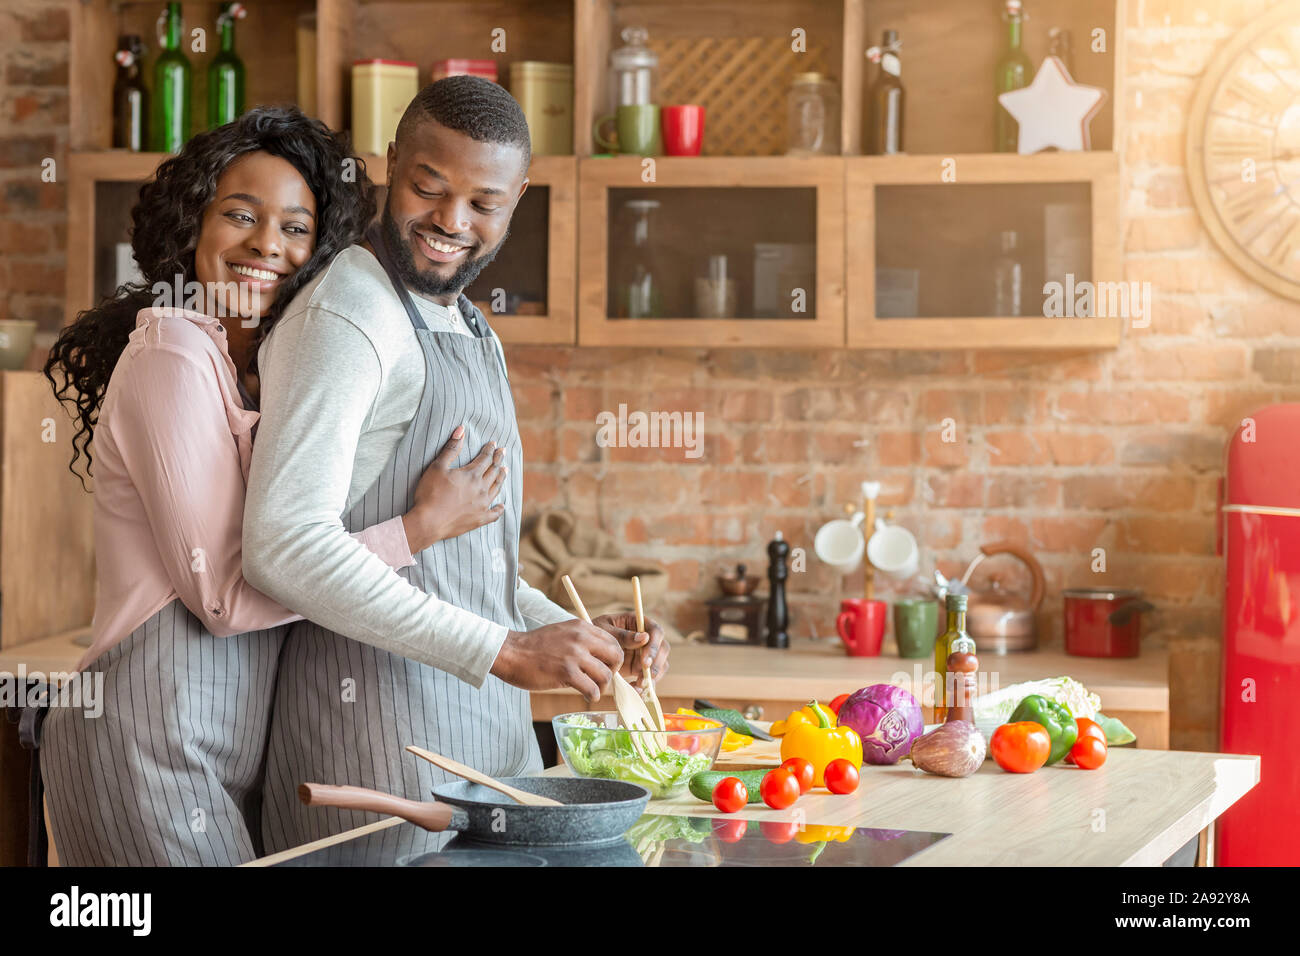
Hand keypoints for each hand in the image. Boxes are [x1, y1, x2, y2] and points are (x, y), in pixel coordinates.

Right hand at [402, 425, 505, 552]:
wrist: (428, 522)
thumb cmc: (430, 493)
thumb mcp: (437, 467)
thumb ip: (451, 448)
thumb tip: (462, 429)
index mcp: (472, 474)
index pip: (485, 458)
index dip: (489, 449)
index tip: (494, 443)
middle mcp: (481, 488)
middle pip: (494, 471)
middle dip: (498, 459)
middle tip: (502, 452)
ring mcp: (482, 505)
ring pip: (496, 488)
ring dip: (501, 478)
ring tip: (504, 470)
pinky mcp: (480, 519)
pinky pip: (494, 513)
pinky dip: (499, 509)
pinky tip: (502, 505)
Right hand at [489, 620, 624, 702]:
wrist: (510, 653)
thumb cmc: (534, 647)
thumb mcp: (562, 633)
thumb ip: (582, 641)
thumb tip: (600, 659)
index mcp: (582, 627)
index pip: (614, 642)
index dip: (613, 658)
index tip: (605, 667)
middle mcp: (581, 638)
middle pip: (616, 656)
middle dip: (613, 671)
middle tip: (601, 680)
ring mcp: (575, 655)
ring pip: (606, 675)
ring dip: (602, 686)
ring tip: (592, 689)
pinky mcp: (566, 672)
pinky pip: (592, 688)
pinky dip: (593, 695)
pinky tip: (587, 696)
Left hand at [589, 612, 669, 687]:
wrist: (585, 647)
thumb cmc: (594, 632)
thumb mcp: (605, 630)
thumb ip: (623, 635)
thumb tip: (645, 637)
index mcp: (639, 622)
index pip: (656, 631)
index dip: (654, 647)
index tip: (645, 662)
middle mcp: (647, 637)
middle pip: (663, 649)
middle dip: (656, 664)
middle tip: (642, 676)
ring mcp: (645, 653)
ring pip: (660, 664)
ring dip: (653, 676)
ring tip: (638, 685)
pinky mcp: (641, 667)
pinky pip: (650, 677)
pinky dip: (646, 685)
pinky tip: (635, 690)